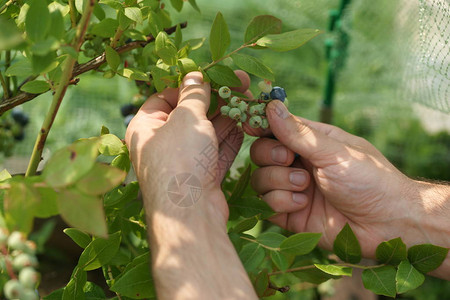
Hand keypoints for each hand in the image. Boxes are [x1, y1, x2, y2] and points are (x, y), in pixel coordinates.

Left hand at [125, 71, 250, 223]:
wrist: (191, 213)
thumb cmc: (180, 159)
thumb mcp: (187, 117)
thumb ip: (194, 95)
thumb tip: (195, 76)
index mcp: (145, 127)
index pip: (166, 96)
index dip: (189, 84)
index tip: (213, 75)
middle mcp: (162, 144)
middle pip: (191, 113)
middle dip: (216, 98)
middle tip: (242, 82)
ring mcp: (184, 161)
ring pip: (208, 132)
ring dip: (228, 115)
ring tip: (249, 98)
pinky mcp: (202, 175)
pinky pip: (217, 150)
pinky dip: (231, 136)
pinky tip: (247, 121)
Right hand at [248, 100, 427, 256]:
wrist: (386, 225)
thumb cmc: (369, 179)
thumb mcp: (334, 151)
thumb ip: (299, 134)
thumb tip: (271, 107)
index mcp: (310, 142)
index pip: (275, 128)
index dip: (260, 126)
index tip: (250, 126)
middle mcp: (297, 163)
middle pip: (260, 153)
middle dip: (270, 156)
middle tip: (290, 160)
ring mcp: (292, 189)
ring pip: (259, 179)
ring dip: (279, 181)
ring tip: (306, 186)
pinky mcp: (289, 214)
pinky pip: (267, 204)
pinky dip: (281, 202)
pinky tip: (304, 204)